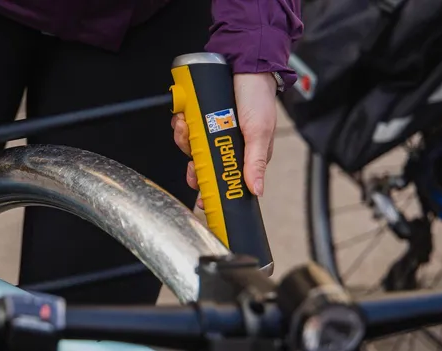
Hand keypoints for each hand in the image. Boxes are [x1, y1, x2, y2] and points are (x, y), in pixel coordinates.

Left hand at [172, 72, 277, 208]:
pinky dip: (181, 123)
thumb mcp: (260, 132)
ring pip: (190, 146)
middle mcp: (226, 145)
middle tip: (192, 158)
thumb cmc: (259, 97)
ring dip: (184, 138)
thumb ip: (256, 161)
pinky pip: (185, 127)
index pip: (225, 179)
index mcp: (244, 155)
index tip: (202, 197)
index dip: (211, 188)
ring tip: (187, 124)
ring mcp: (211, 131)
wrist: (246, 63)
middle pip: (202, 165)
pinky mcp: (200, 118)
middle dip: (193, 163)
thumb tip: (257, 190)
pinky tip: (184, 115)